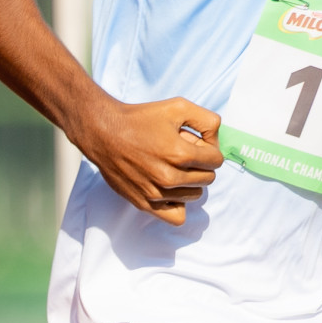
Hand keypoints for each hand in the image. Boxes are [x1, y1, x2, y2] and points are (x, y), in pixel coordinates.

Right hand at [74, 95, 224, 224]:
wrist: (104, 132)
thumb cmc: (141, 118)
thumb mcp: (178, 106)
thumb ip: (207, 120)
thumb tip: (216, 141)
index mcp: (180, 153)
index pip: (216, 161)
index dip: (210, 149)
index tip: (197, 143)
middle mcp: (169, 177)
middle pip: (208, 178)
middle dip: (201, 165)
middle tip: (184, 153)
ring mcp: (156, 193)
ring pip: (194, 196)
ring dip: (191, 182)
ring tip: (174, 167)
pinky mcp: (144, 204)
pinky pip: (176, 216)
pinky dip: (179, 203)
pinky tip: (171, 188)